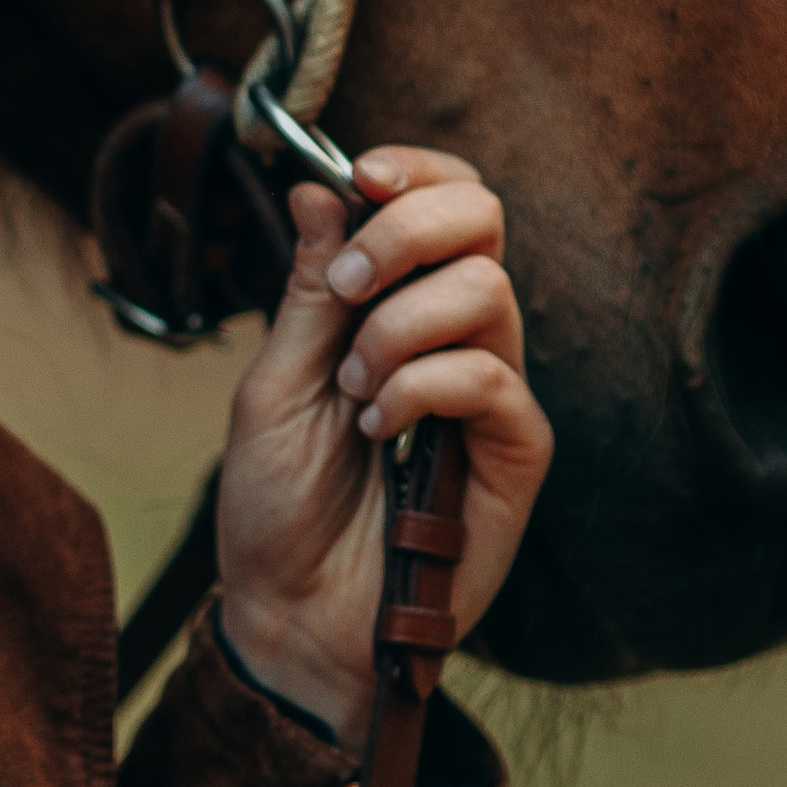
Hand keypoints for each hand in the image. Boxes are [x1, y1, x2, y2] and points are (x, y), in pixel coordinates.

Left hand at [217, 144, 553, 748]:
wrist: (290, 614)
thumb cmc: (277, 509)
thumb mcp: (272, 384)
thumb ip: (307, 292)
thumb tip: (320, 187)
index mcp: (397, 309)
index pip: (446, 204)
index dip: (419, 172)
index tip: (366, 174)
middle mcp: (456, 339)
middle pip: (485, 222)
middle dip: (408, 231)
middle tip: (350, 287)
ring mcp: (491, 395)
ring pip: (488, 292)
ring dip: (399, 329)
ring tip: (352, 391)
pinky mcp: (515, 453)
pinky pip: (492, 378)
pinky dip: (422, 387)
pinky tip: (378, 430)